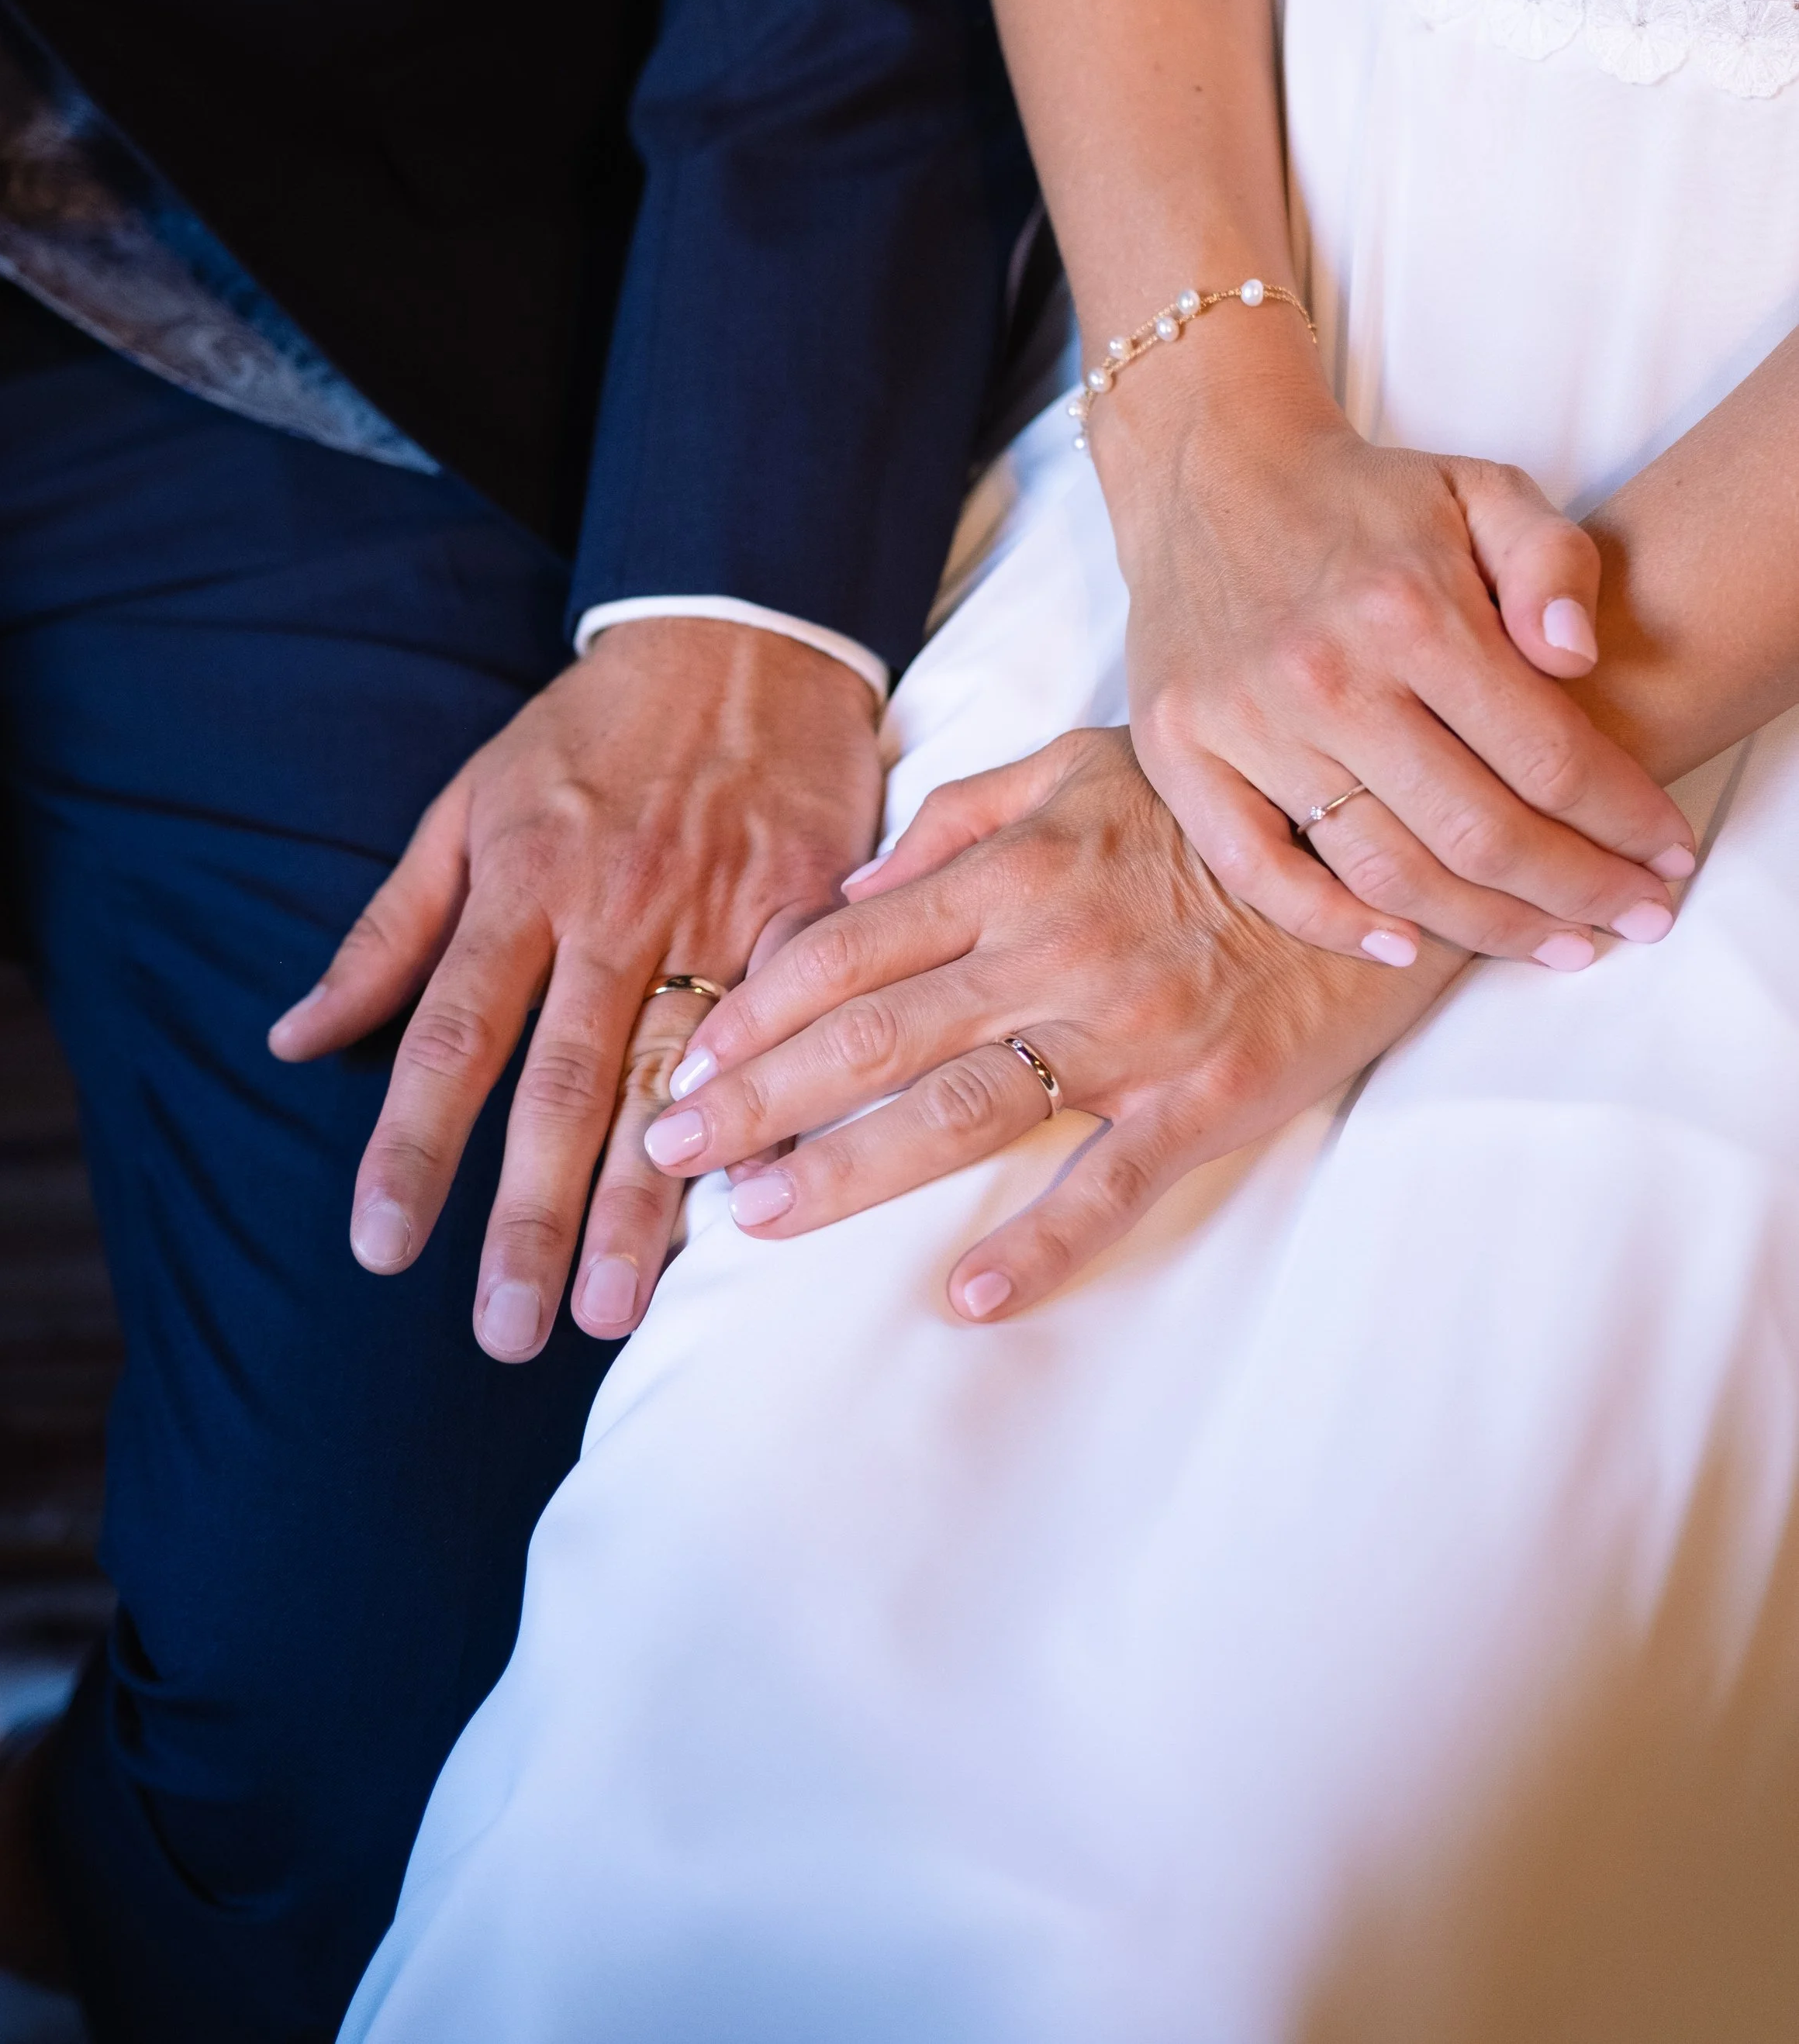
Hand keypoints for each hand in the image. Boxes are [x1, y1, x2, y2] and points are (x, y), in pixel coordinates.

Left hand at [269, 619, 882, 1357]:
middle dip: (530, 1211)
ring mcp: (723, 907)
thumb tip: (293, 1037)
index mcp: (524, 877)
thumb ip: (388, 930)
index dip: (414, 1143)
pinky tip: (758, 1201)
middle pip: (565, 1078)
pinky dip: (774, 1111)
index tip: (380, 1247)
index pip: (455, 1032)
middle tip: (503, 1329)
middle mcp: (619, 902)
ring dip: (646, 1200)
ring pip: (677, 1073)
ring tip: (612, 1309)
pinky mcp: (812, 907)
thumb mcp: (467, 803)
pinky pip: (791, 1023)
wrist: (741, 632)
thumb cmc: (591, 730)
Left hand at [638, 727, 1465, 1319]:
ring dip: (846, 1169)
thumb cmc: (1224, 801)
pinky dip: (1043, 1243)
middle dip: (758, 1097)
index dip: (759, 1008)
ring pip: (959, 1107)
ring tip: (756, 1216)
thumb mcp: (1085, 763)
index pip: (852, 946)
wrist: (1390, 834)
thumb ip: (962, 817)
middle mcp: (1055, 948)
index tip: (689, 1057)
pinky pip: (1113, 1182)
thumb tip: (853, 887)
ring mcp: (1130, 1029)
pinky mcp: (1207, 1096)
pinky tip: (971, 1296)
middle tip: (669, 1149)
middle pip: (875, 1034)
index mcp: (1019, 868)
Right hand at [1102, 364, 1694, 968]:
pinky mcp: (1181, 753)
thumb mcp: (1481, 488)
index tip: (1668, 858)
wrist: (1210, 472)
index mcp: (1410, 610)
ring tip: (1555, 944)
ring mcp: (1247, 723)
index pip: (1549, 755)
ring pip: (1387, 870)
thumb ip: (1553, 559)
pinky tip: (1404, 947)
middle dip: (1579, 891)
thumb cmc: (1361, 499)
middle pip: (1481, 832)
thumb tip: (1579, 656)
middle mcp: (1328, 676)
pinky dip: (1333, 925)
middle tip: (1635, 919)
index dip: (1625, 822)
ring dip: (1485, 927)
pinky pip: (1259, 873)